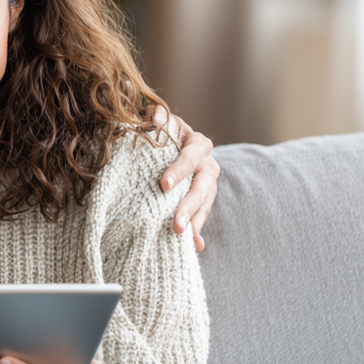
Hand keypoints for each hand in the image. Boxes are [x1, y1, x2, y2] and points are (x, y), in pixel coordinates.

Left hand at [148, 105, 218, 251]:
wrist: (174, 142)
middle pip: (201, 187)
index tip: (163, 185)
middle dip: (188, 206)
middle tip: (176, 224)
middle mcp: (207, 164)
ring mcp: (208, 183)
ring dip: (195, 222)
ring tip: (183, 237)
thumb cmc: (163, 132)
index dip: (178, 170)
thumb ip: (156, 118)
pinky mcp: (204, 198)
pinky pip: (203, 215)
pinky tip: (194, 246)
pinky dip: (197, 231)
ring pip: (204, 204)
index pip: (189, 158)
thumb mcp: (159, 120)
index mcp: (197, 144)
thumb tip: (155, 116)